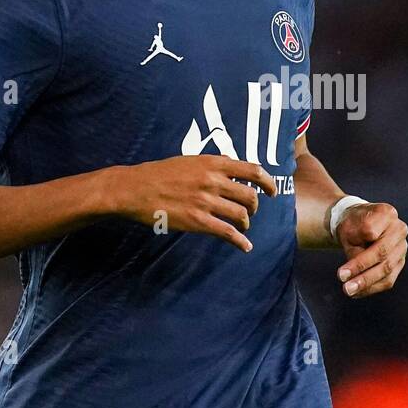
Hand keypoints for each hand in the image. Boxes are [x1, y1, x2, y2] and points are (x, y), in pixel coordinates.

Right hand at [116, 155, 276, 251]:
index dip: (268, 182)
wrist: (135, 189)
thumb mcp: (190, 160)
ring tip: (242, 227)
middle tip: (250, 212)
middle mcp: (213, 181)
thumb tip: (232, 164)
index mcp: (213, 164)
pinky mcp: (197, 221)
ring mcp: (206, 202)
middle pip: (250, 196)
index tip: (272, 191)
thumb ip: (212, 163)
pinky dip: (240, 242)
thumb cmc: (160, 173)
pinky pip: (227, 233)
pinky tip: (245, 247)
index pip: (253, 171)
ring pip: (241, 215)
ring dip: (246, 224)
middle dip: (255, 207)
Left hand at [334, 202, 407, 296]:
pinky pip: (388, 279)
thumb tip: (357, 272)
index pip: (371, 231)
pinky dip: (372, 288)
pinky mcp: (400, 263)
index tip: (342, 259)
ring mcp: (402, 247)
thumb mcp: (348, 228)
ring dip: (366, 282)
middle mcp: (399, 229)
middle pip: (382, 252)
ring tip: (348, 290)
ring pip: (386, 269)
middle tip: (342, 279)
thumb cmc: (353, 225)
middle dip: (360, 268)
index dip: (356, 246)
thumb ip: (355, 245)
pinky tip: (357, 293)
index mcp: (386, 213)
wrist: (360, 225)